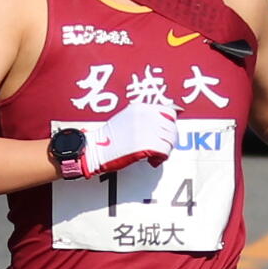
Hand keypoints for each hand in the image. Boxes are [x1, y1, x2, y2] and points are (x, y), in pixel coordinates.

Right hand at [63, 97, 183, 179]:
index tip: (167, 133)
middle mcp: (146, 117)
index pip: (169, 113)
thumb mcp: (127, 117)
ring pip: (169, 141)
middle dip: (169, 140)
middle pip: (171, 128)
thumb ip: (145, 117)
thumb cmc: (109, 136)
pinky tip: (152, 160)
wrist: (95, 148)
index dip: (171, 125)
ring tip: (156, 155)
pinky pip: (164, 152)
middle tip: (162, 148)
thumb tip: (163, 122)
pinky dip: (160, 158)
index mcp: (142, 108)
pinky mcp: (145, 145)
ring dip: (165, 150)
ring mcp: (146, 130)